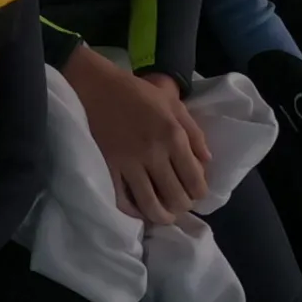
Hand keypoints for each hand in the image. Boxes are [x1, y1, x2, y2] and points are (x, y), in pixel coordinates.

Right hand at [65, 47, 210, 223]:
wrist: (95, 85)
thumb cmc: (136, 92)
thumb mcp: (173, 103)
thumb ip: (194, 133)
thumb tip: (207, 163)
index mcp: (174, 136)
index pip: (195, 181)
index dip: (198, 194)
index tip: (194, 192)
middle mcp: (153, 153)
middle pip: (176, 197)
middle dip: (181, 207)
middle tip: (177, 203)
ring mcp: (128, 162)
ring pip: (150, 205)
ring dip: (160, 216)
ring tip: (161, 214)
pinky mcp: (107, 166)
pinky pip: (122, 200)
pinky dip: (133, 211)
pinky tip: (138, 209)